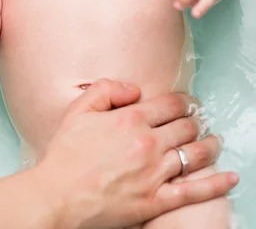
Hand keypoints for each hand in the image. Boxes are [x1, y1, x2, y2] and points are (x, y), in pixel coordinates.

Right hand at [33, 79, 237, 227]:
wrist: (58, 196)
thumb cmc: (65, 154)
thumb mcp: (79, 109)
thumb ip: (107, 89)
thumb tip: (134, 89)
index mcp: (131, 118)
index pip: (170, 104)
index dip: (183, 101)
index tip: (187, 103)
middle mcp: (148, 143)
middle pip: (185, 127)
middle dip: (196, 121)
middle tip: (199, 121)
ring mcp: (155, 173)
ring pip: (194, 154)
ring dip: (209, 145)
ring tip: (215, 141)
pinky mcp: (156, 201)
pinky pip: (194, 191)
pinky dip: (216, 184)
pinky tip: (230, 178)